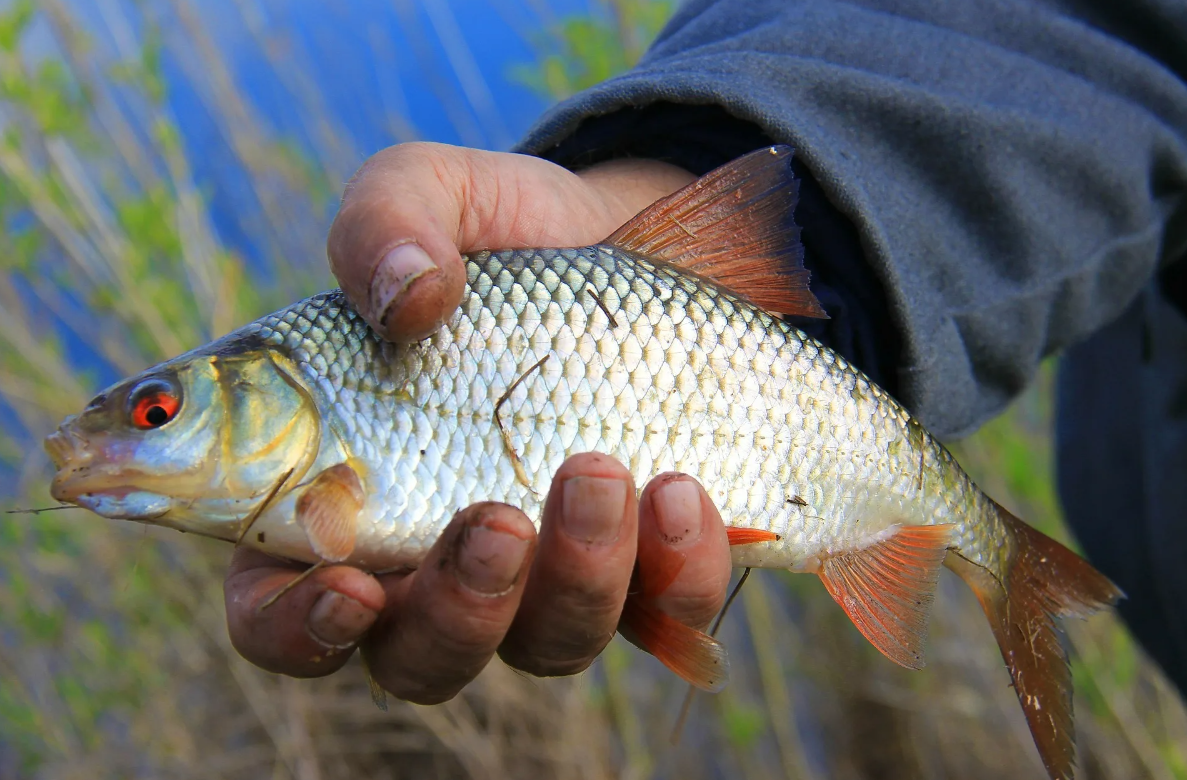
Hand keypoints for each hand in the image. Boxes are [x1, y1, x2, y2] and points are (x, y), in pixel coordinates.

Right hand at [223, 144, 730, 702]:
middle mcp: (435, 559)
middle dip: (460, 610)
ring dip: (578, 577)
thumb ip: (384, 223)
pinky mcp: (646, 565)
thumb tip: (408, 296)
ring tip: (605, 471)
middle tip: (500, 519)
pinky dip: (676, 569)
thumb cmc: (494, 231)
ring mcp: (546, 574)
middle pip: (420, 658)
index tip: (348, 585)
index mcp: (339, 491)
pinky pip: (664, 616)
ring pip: (547, 646)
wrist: (623, 239)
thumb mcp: (430, 192)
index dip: (299, 628)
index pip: (278, 609)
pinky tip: (682, 489)